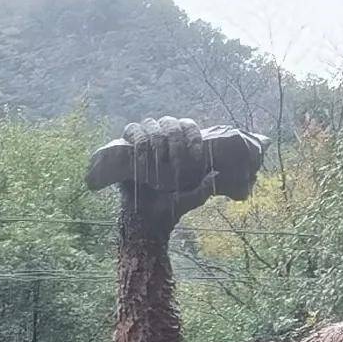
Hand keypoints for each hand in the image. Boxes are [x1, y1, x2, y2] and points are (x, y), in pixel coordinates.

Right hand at [112, 117, 225, 234]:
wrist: (145, 219)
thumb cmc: (170, 209)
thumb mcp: (191, 199)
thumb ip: (204, 188)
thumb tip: (216, 172)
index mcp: (179, 149)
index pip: (187, 127)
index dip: (193, 136)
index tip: (196, 155)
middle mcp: (162, 142)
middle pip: (169, 122)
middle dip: (175, 138)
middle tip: (176, 159)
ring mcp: (144, 144)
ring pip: (150, 124)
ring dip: (156, 139)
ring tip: (159, 159)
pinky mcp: (126, 149)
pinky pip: (131, 132)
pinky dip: (138, 143)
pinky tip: (142, 160)